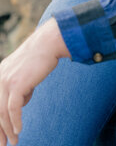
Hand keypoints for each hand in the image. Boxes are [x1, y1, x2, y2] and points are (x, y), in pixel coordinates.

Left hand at [0, 19, 69, 144]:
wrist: (48, 43)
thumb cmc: (41, 57)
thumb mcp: (26, 73)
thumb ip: (20, 88)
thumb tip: (20, 104)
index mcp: (0, 75)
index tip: (0, 134)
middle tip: (3, 144)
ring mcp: (6, 80)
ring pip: (2, 112)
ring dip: (8, 130)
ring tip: (14, 141)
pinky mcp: (17, 84)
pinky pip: (13, 108)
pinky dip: (15, 121)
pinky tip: (18, 130)